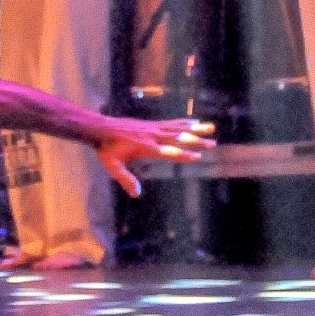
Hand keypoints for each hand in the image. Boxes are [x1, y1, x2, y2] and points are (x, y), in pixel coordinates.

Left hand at [93, 116, 216, 195]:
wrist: (101, 128)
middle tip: (213, 143)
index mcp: (146, 148)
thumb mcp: (114, 167)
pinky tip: (193, 121)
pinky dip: (184, 122)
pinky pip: (171, 123)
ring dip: (195, 128)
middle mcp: (153, 136)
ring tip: (210, 128)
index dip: (184, 154)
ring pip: (178, 128)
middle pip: (178, 138)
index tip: (198, 156)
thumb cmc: (107, 149)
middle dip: (196, 141)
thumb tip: (137, 194)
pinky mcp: (151, 124)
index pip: (169, 152)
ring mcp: (153, 128)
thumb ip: (125, 179)